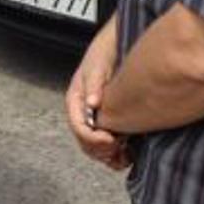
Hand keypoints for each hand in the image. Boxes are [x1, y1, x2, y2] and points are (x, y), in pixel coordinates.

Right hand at [65, 25, 130, 170]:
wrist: (115, 48)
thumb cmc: (103, 56)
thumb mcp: (98, 66)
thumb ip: (95, 84)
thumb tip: (92, 103)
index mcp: (75, 101)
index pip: (78, 127)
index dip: (93, 138)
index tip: (111, 139)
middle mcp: (82, 113)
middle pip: (85, 142)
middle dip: (101, 149)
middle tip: (119, 148)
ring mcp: (94, 120)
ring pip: (95, 148)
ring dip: (108, 155)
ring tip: (125, 154)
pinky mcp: (106, 123)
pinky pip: (106, 146)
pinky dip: (116, 154)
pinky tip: (128, 154)